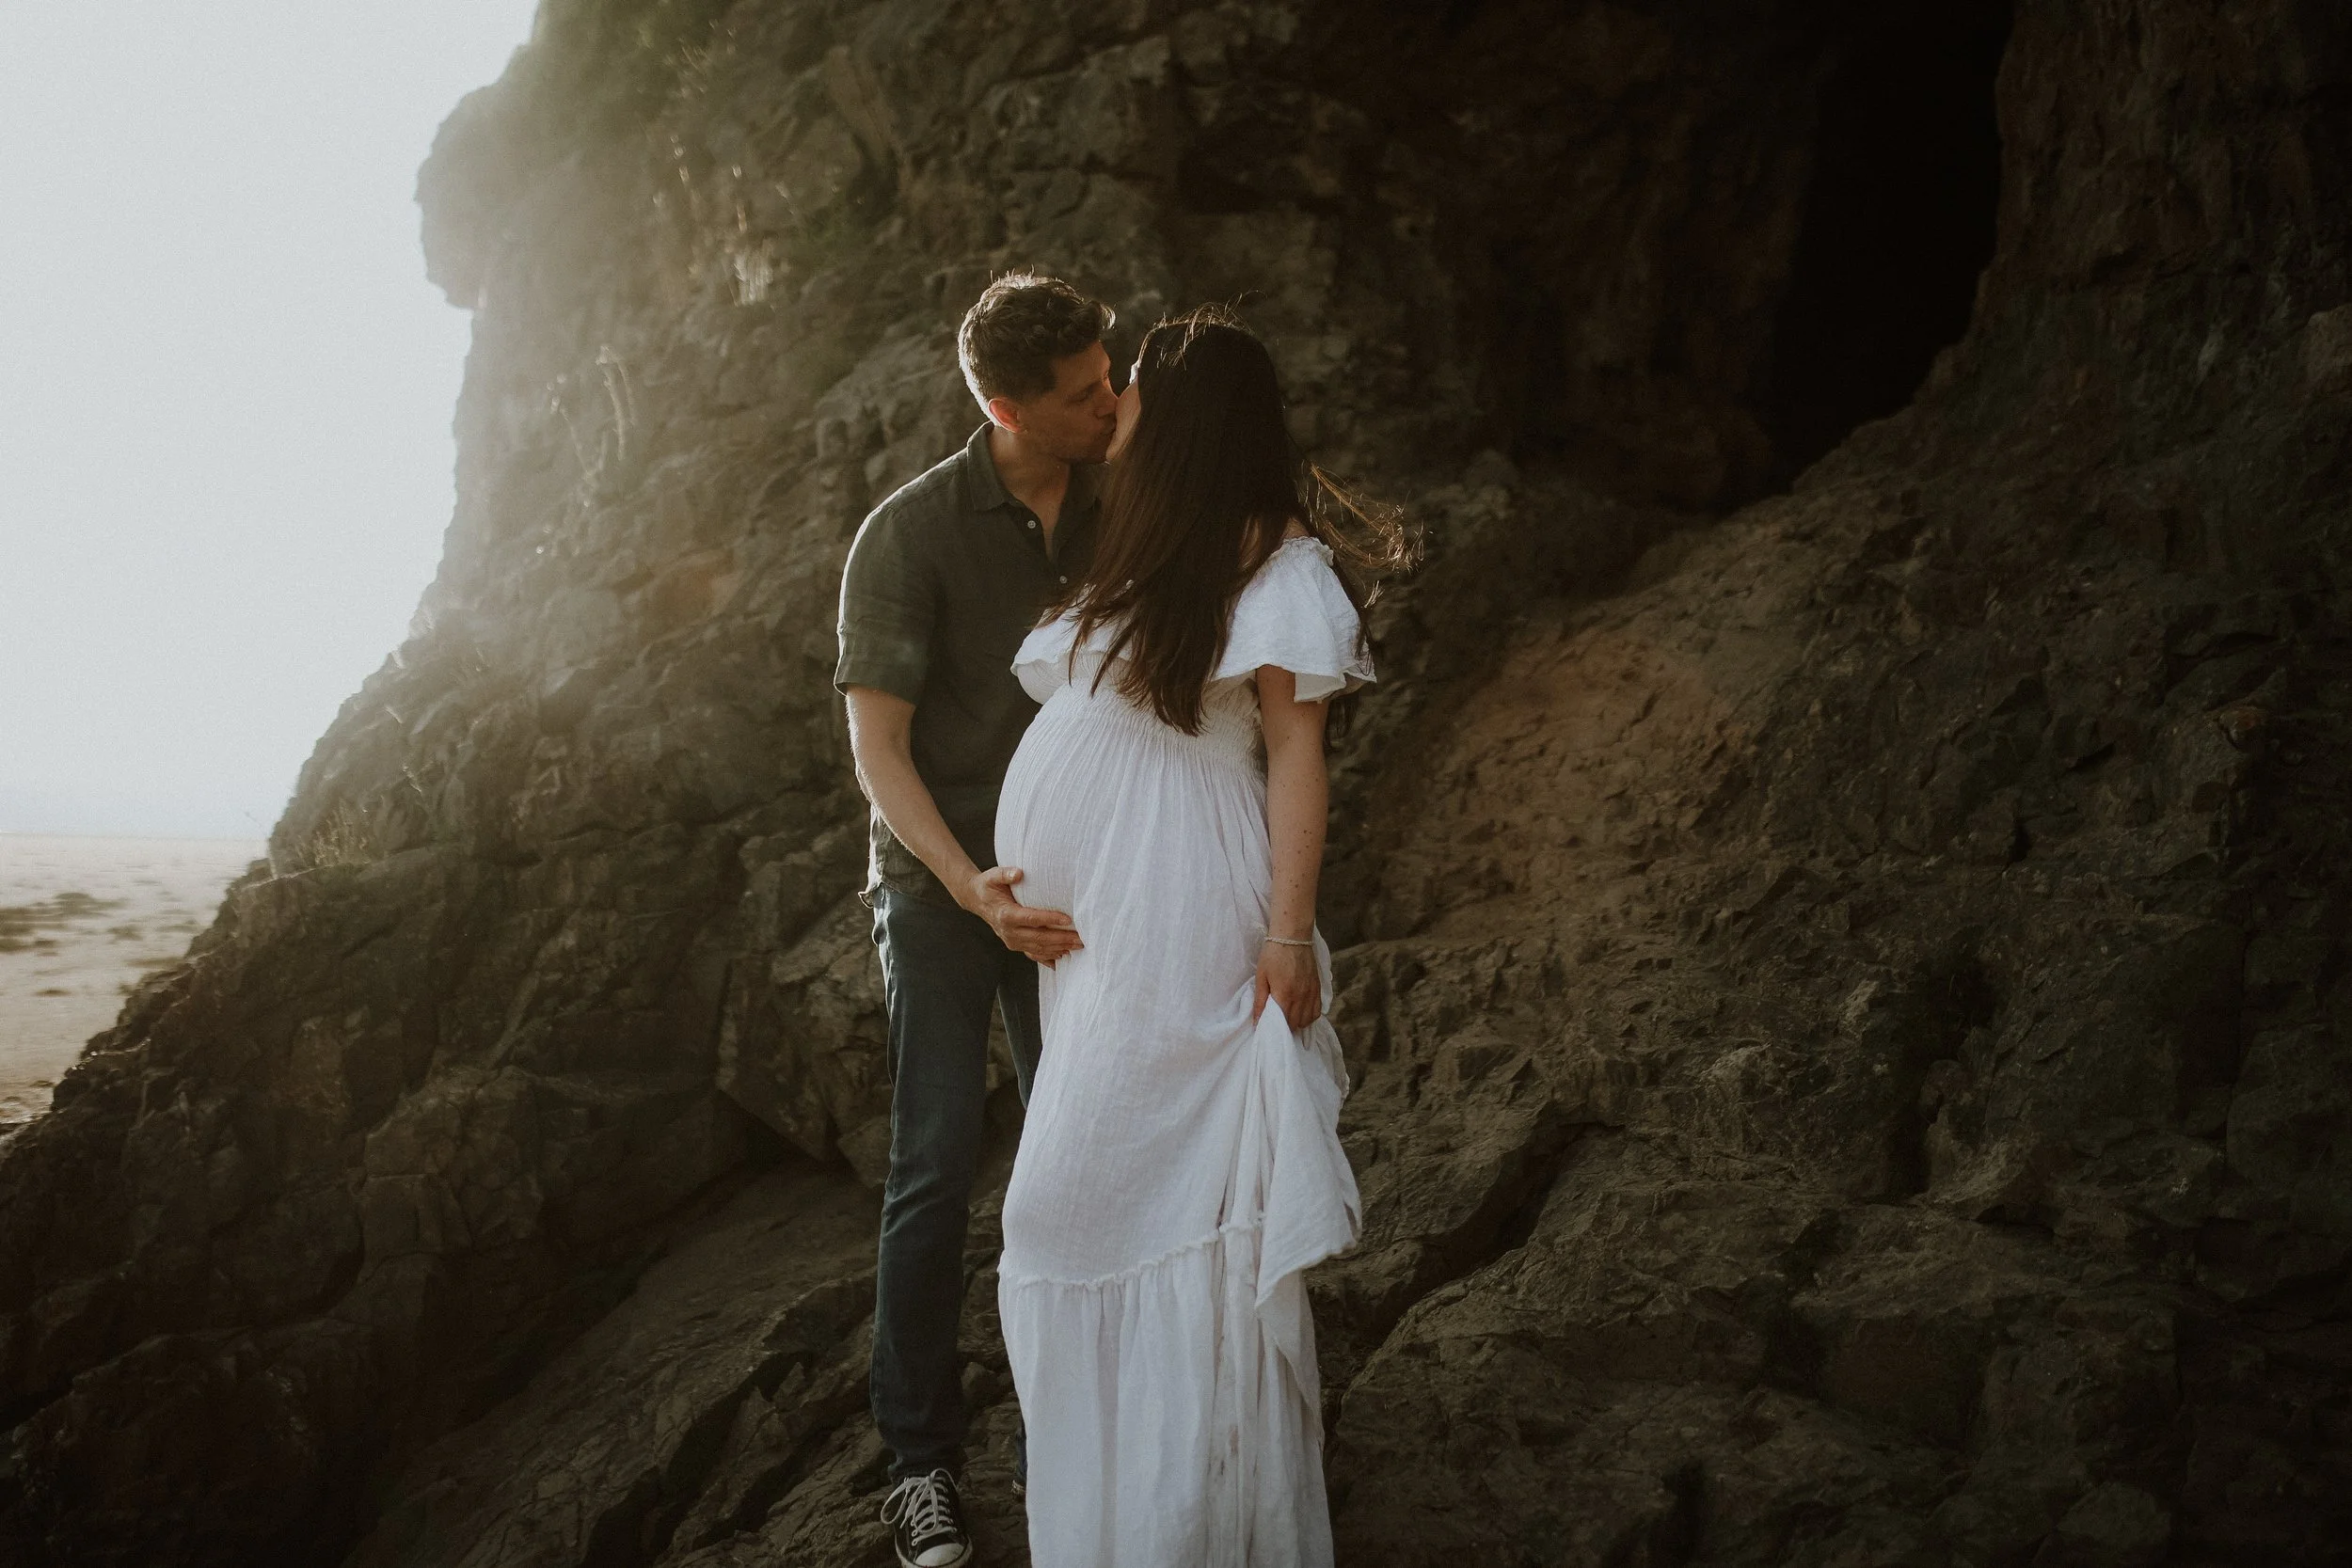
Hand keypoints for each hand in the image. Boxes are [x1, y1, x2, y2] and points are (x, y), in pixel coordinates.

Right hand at [964, 866, 1082, 964]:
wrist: (977, 900)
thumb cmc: (988, 886)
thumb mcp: (993, 876)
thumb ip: (1005, 874)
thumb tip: (1019, 873)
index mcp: (1005, 914)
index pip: (1031, 918)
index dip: (1050, 919)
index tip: (1068, 920)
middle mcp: (1008, 931)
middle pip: (1038, 938)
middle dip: (1061, 939)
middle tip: (1080, 939)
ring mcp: (1012, 941)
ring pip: (1038, 949)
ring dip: (1058, 949)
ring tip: (1077, 946)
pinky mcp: (1015, 944)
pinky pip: (1033, 954)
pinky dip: (1048, 958)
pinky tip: (1062, 957)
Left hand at [1252, 939, 1321, 1028]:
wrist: (1292, 936)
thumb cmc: (1273, 955)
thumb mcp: (1261, 977)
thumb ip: (1260, 1001)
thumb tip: (1258, 1022)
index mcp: (1285, 995)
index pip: (1282, 1023)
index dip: (1275, 1029)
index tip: (1268, 1029)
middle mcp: (1301, 997)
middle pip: (1295, 1024)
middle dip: (1285, 1027)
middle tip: (1276, 1023)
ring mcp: (1311, 993)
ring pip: (1307, 1020)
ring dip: (1297, 1023)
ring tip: (1288, 1018)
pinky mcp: (1317, 988)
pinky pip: (1317, 1010)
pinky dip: (1309, 1016)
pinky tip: (1301, 1012)